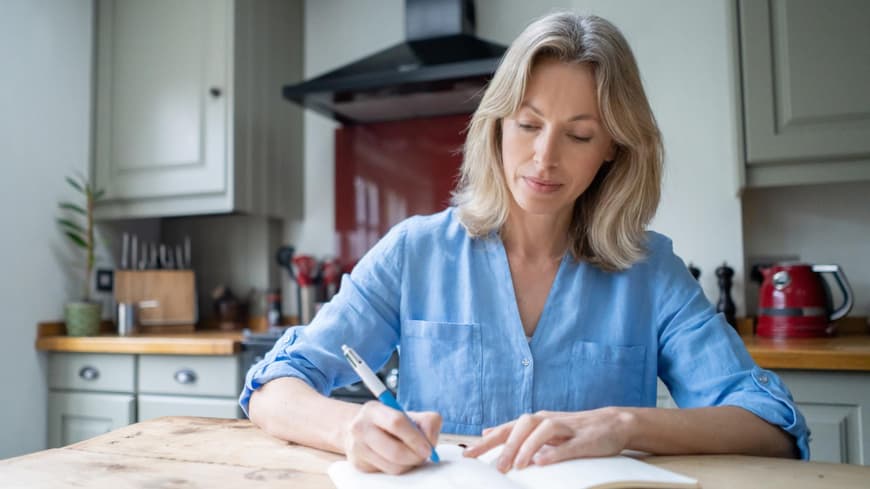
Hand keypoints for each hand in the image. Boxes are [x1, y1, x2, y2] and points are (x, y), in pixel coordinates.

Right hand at [343, 401, 441, 473]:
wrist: (361, 430)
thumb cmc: (391, 423)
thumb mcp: (408, 414)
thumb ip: (426, 422)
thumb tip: (430, 442)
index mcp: (373, 410)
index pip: (397, 423)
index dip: (416, 438)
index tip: (428, 447)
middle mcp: (360, 428)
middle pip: (395, 451)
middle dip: (415, 457)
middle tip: (424, 455)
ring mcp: (357, 448)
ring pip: (393, 466)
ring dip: (409, 464)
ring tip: (411, 455)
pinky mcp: (359, 464)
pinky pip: (387, 472)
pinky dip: (399, 468)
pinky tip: (397, 459)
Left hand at [463, 407, 634, 471]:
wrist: (613, 423)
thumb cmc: (574, 429)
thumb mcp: (542, 428)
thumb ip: (516, 431)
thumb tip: (487, 432)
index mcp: (535, 420)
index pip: (506, 429)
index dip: (487, 442)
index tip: (469, 455)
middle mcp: (547, 420)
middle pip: (522, 426)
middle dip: (506, 446)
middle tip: (496, 468)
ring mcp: (566, 428)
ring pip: (542, 431)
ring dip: (527, 448)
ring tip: (517, 466)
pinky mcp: (584, 439)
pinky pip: (567, 445)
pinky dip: (554, 453)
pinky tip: (543, 463)